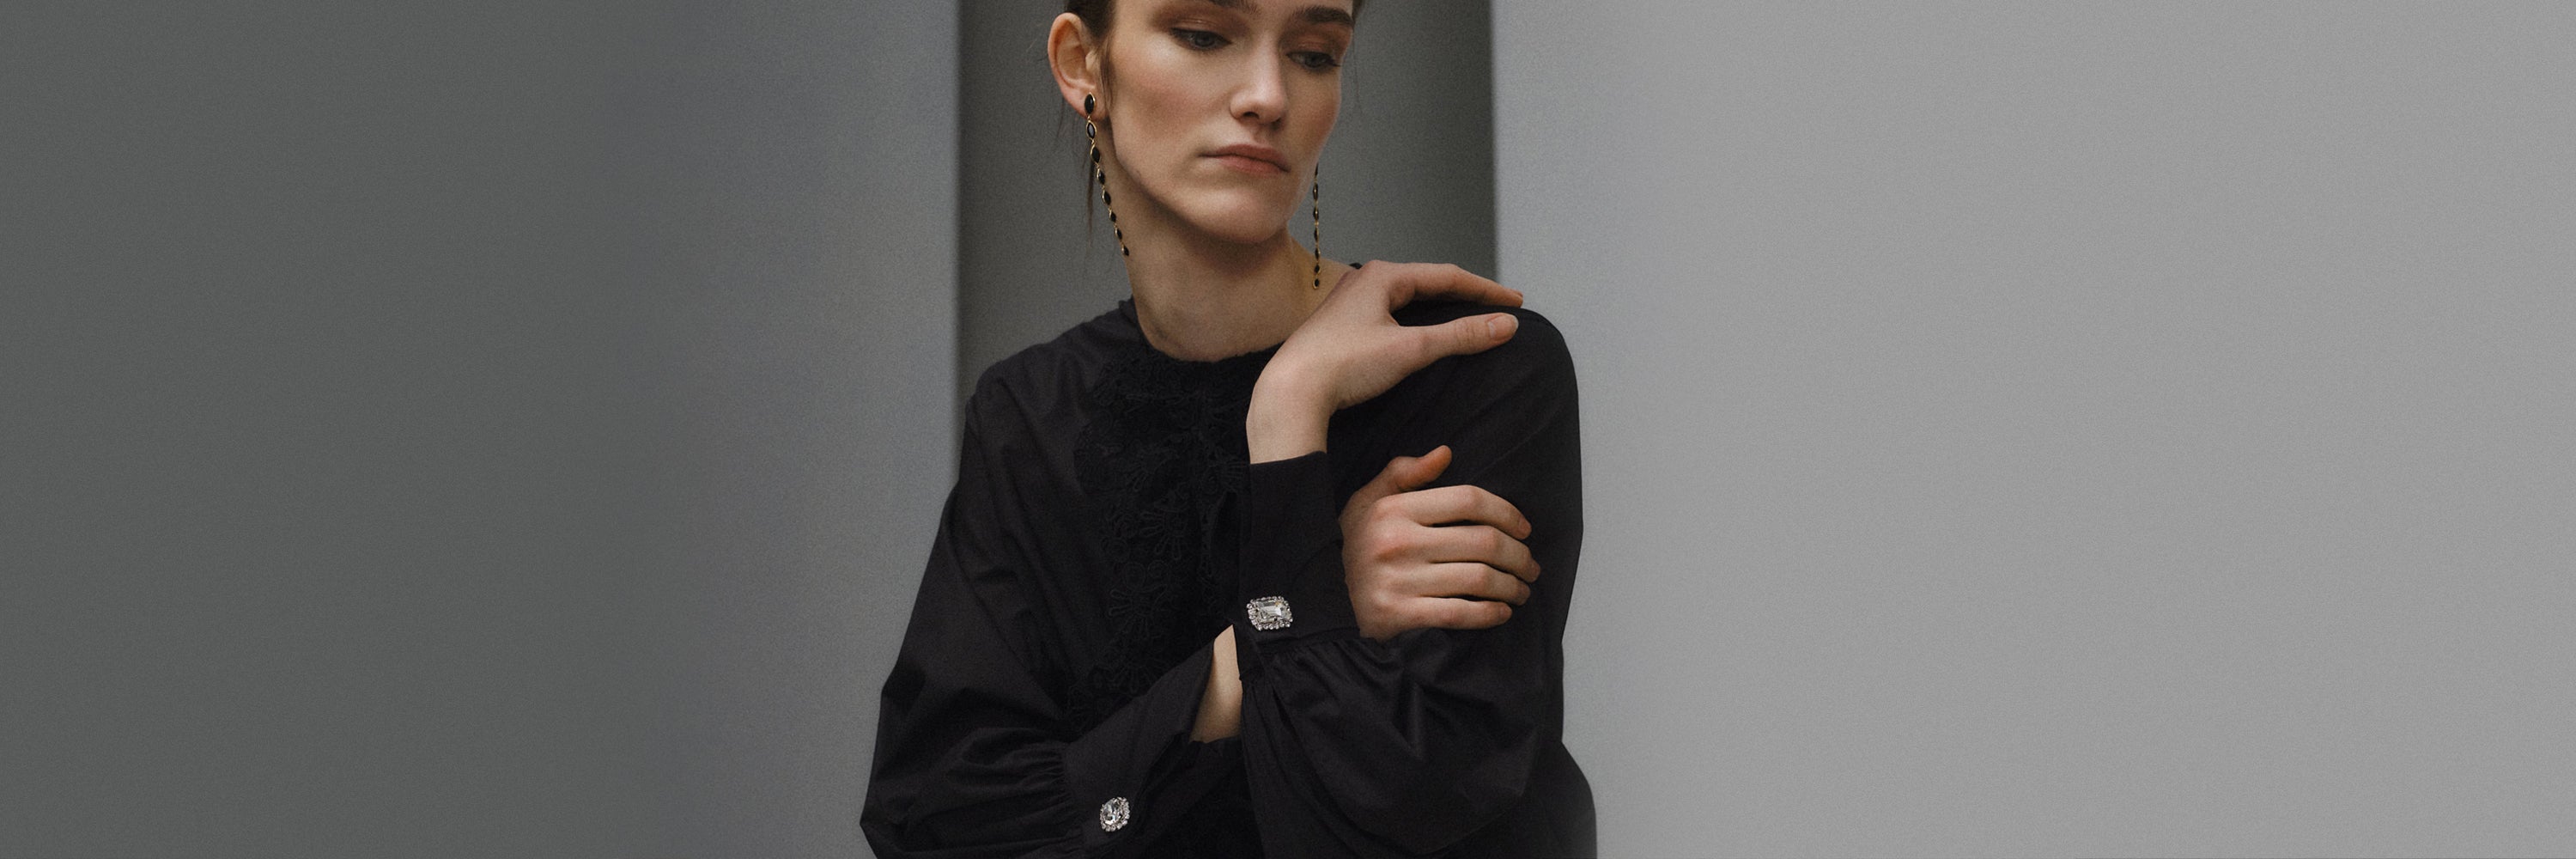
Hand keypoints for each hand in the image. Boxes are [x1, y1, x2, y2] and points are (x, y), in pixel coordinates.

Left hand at [1249, 262, 1522, 460]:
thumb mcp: (1412, 349)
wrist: (1290, 391)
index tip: (1516, 302)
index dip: (1486, 290)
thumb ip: (1462, 335)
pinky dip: (1418, 322)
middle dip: (1465, 296)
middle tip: (1498, 309)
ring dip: (1441, 309)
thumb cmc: (1344, 365)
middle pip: (1428, 284)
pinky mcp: (1344, 328)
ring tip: (1469, 319)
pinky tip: (1425, 337)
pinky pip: (1392, 315)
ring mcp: (1352, 304)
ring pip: (1408, 300)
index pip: (1448, 276)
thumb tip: (1507, 325)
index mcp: (1383, 276)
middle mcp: (1365, 281)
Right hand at [1339, 445, 1540, 640]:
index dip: (1507, 513)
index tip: (1524, 528)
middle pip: (1484, 542)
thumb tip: (1446, 453)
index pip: (1469, 501)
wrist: (1313, 601)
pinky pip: (1460, 614)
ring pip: (1479, 580)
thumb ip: (1404, 474)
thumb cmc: (1349, 548)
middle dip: (1519, 556)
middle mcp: (1398, 542)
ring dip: (1512, 587)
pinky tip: (1501, 613)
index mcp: (1396, 508)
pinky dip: (1489, 614)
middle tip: (1531, 565)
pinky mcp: (1398, 615)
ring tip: (1521, 590)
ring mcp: (1399, 580)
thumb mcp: (1366, 502)